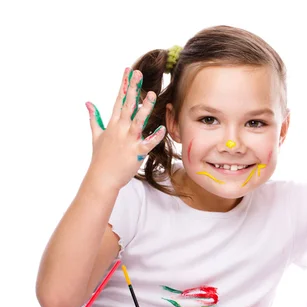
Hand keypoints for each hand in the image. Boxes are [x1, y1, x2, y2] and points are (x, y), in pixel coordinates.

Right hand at [84, 68, 165, 191]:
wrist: (102, 177)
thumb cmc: (100, 157)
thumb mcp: (96, 135)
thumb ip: (94, 118)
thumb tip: (88, 103)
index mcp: (112, 124)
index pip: (119, 100)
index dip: (124, 85)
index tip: (128, 71)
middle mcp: (120, 129)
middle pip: (127, 105)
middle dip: (132, 88)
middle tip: (138, 74)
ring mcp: (128, 140)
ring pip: (138, 121)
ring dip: (144, 108)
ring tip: (151, 94)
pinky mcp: (136, 152)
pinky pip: (148, 143)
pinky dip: (155, 136)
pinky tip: (162, 128)